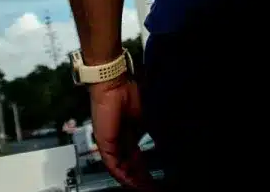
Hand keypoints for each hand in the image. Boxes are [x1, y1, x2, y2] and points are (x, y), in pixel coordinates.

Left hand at [89, 76, 156, 190]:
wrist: (114, 86)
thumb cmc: (127, 95)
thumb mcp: (146, 119)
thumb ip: (154, 134)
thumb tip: (165, 144)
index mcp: (127, 134)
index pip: (135, 158)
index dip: (144, 170)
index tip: (153, 179)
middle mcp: (117, 141)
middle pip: (128, 166)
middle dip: (139, 178)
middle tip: (149, 187)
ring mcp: (109, 143)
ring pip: (120, 168)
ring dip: (132, 179)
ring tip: (143, 188)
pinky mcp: (104, 144)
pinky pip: (112, 165)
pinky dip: (122, 175)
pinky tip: (131, 183)